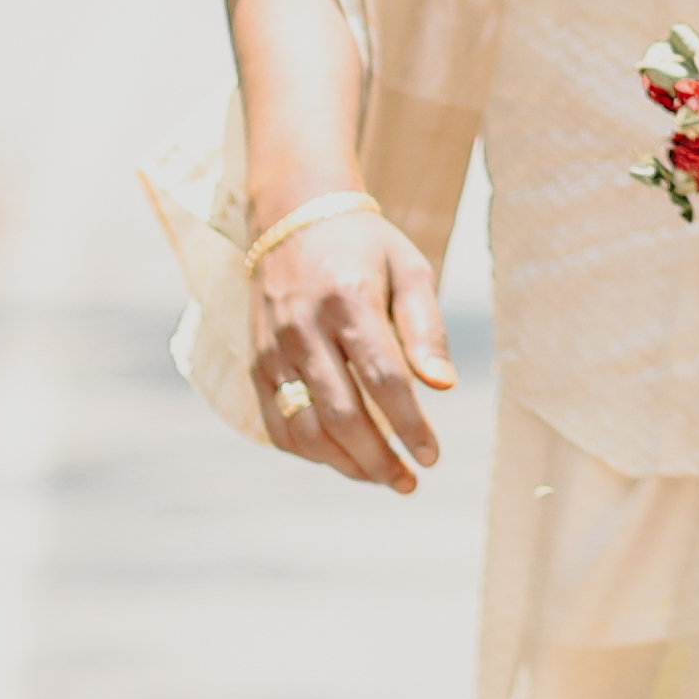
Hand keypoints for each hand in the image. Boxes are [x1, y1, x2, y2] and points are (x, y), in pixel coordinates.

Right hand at [248, 198, 455, 491]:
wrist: (294, 218)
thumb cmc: (366, 249)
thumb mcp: (410, 269)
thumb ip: (426, 328)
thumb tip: (443, 386)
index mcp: (349, 300)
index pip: (383, 378)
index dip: (409, 424)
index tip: (432, 456)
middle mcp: (304, 328)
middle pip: (341, 414)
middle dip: (379, 458)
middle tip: (409, 481)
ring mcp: (274, 349)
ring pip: (305, 428)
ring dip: (345, 464)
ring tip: (381, 477)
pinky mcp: (256, 364)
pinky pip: (278, 424)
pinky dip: (309, 452)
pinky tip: (341, 458)